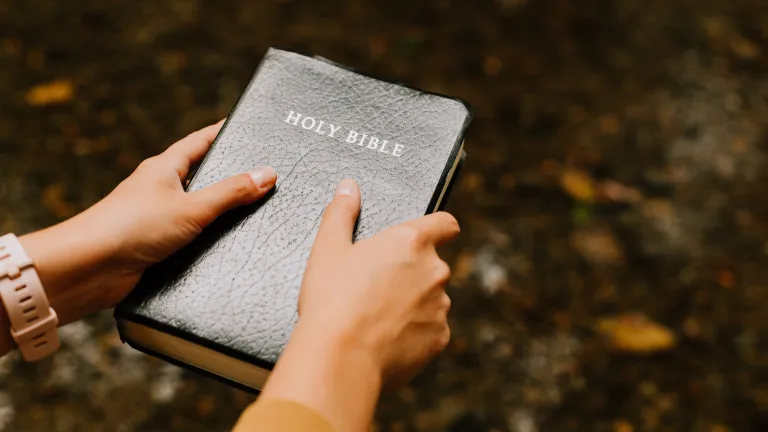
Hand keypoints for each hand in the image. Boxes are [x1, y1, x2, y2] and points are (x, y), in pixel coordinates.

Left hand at [17, 121, 277, 324]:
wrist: (89, 267)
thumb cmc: (131, 227)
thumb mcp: (192, 207)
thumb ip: (231, 193)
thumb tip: (267, 174)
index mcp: (164, 168)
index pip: (199, 142)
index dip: (221, 133)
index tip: (242, 126)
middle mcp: (159, 189)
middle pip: (200, 174)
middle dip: (226, 173)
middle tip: (255, 170)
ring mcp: (157, 217)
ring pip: (196, 207)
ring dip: (217, 210)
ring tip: (249, 209)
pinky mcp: (156, 245)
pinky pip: (190, 236)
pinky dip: (207, 237)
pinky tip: (224, 244)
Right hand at [258, 178, 457, 431]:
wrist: (340, 358)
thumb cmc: (331, 300)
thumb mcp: (328, 249)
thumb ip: (341, 213)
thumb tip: (348, 187)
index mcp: (411, 241)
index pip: (445, 223)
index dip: (439, 227)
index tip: (428, 235)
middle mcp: (434, 270)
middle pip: (432, 265)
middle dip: (412, 273)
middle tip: (377, 286)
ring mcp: (440, 306)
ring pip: (432, 299)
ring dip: (414, 303)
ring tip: (377, 317)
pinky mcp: (439, 338)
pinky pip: (430, 330)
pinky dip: (414, 332)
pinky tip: (385, 339)